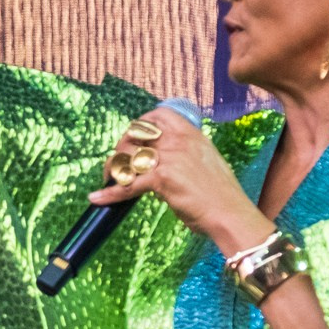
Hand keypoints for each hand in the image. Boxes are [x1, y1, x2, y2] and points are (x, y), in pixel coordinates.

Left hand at [87, 107, 270, 252]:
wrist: (230, 213)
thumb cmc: (220, 194)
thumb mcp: (206, 162)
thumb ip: (185, 154)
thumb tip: (162, 160)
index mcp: (191, 135)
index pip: (158, 115)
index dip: (140, 123)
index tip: (132, 137)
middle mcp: (179, 141)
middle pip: (136, 133)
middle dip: (122, 147)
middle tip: (119, 163)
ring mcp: (170, 158)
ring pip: (127, 155)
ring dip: (113, 167)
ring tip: (109, 179)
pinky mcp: (162, 178)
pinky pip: (127, 184)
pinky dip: (109, 193)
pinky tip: (97, 198)